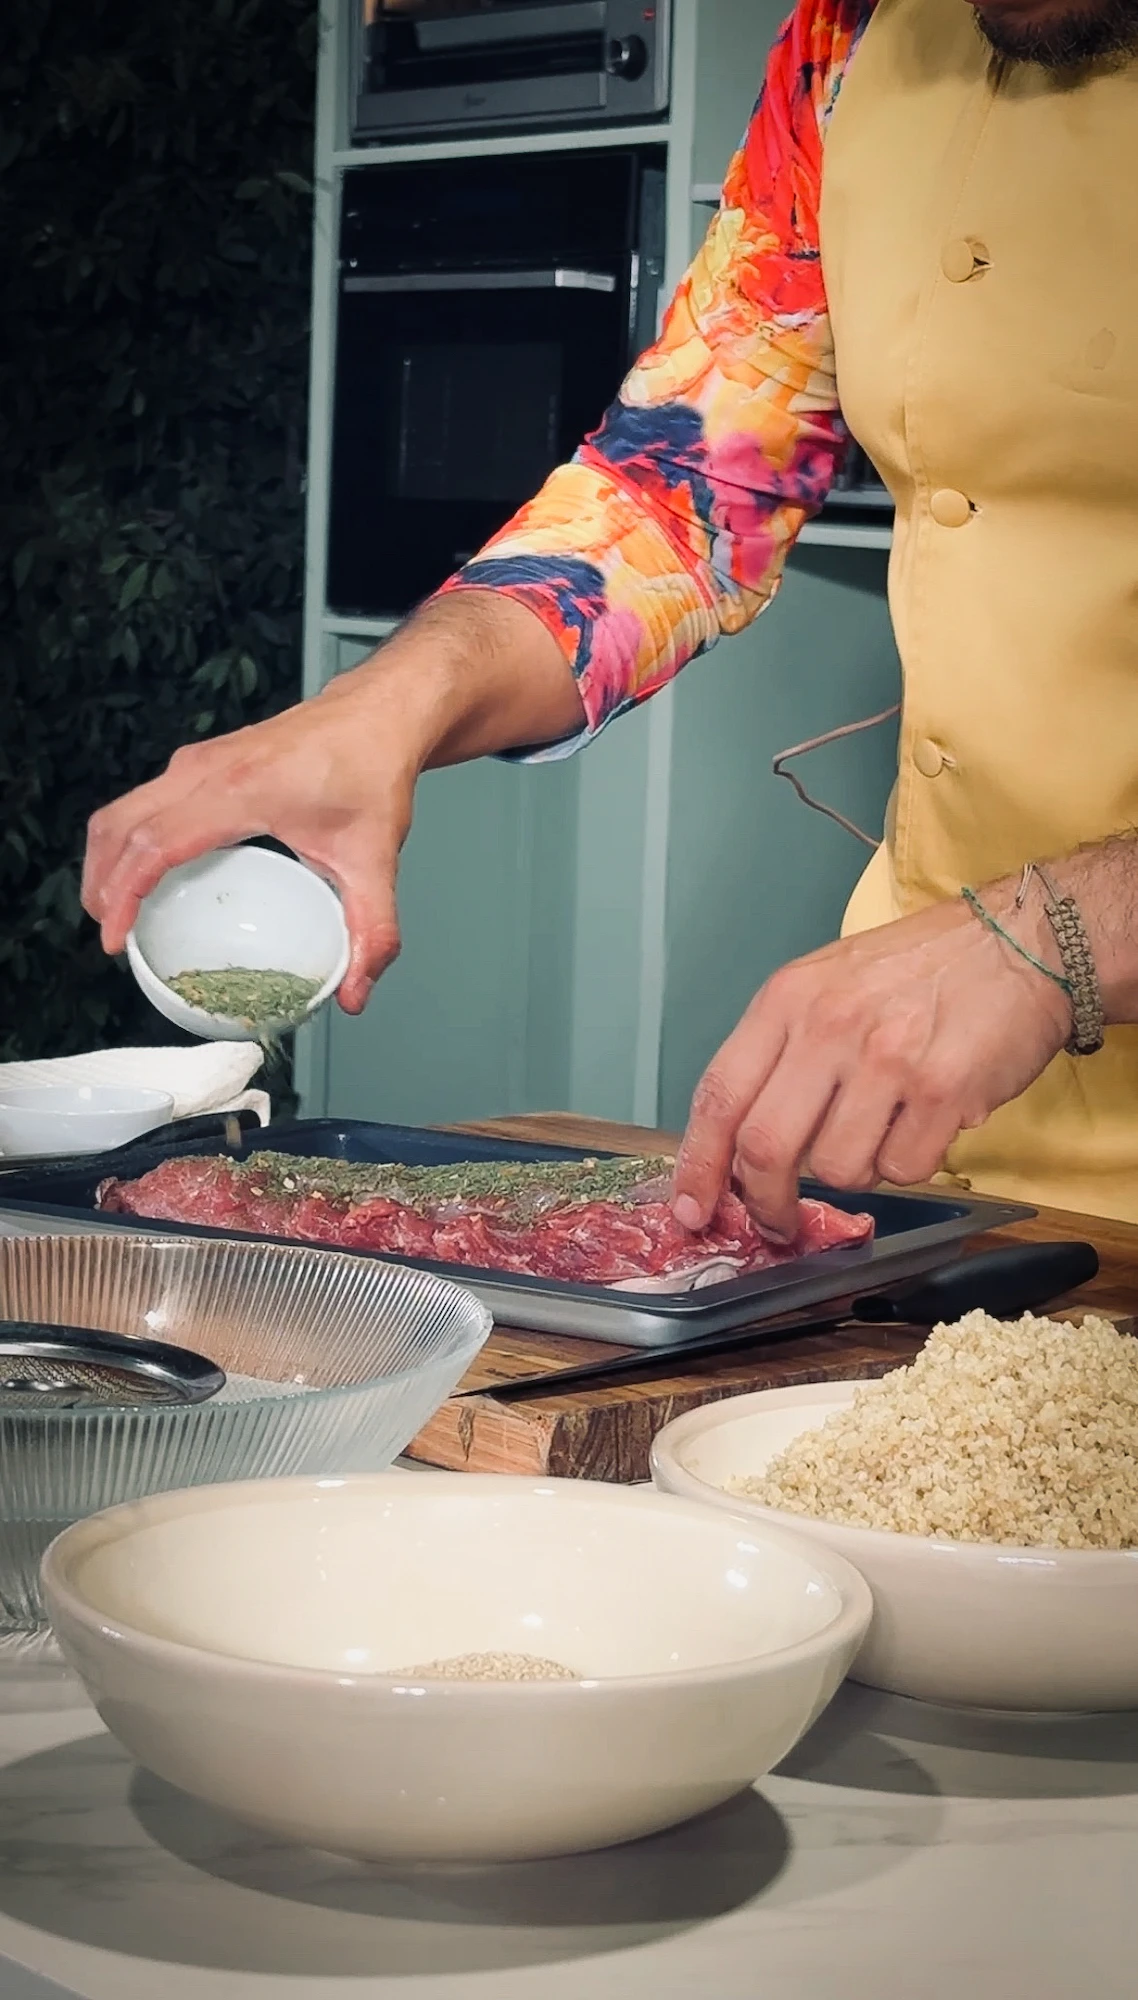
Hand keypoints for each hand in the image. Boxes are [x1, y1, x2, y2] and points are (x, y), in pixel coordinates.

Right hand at [82, 670, 417, 1013]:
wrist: (379, 714)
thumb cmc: (372, 771)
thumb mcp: (375, 860)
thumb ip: (371, 932)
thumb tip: (356, 993)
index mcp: (240, 791)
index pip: (155, 843)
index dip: (123, 895)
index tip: (115, 938)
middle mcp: (207, 769)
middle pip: (120, 826)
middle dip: (100, 884)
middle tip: (108, 935)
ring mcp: (200, 760)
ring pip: (123, 809)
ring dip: (106, 859)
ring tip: (112, 909)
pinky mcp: (203, 759)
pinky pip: (144, 799)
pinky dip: (129, 837)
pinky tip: (145, 872)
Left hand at [672, 894, 1072, 1240]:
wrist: (1019, 945)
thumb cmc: (921, 970)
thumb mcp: (827, 984)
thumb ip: (781, 1053)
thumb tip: (739, 1145)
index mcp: (787, 1000)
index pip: (718, 1095)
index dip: (698, 1164)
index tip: (691, 1209)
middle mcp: (829, 1026)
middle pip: (764, 1147)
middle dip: (765, 1201)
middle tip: (778, 1220)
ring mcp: (886, 1058)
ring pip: (836, 1169)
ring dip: (856, 1170)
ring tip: (884, 1126)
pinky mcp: (942, 1089)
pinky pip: (902, 1170)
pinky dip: (910, 1162)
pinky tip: (925, 1121)